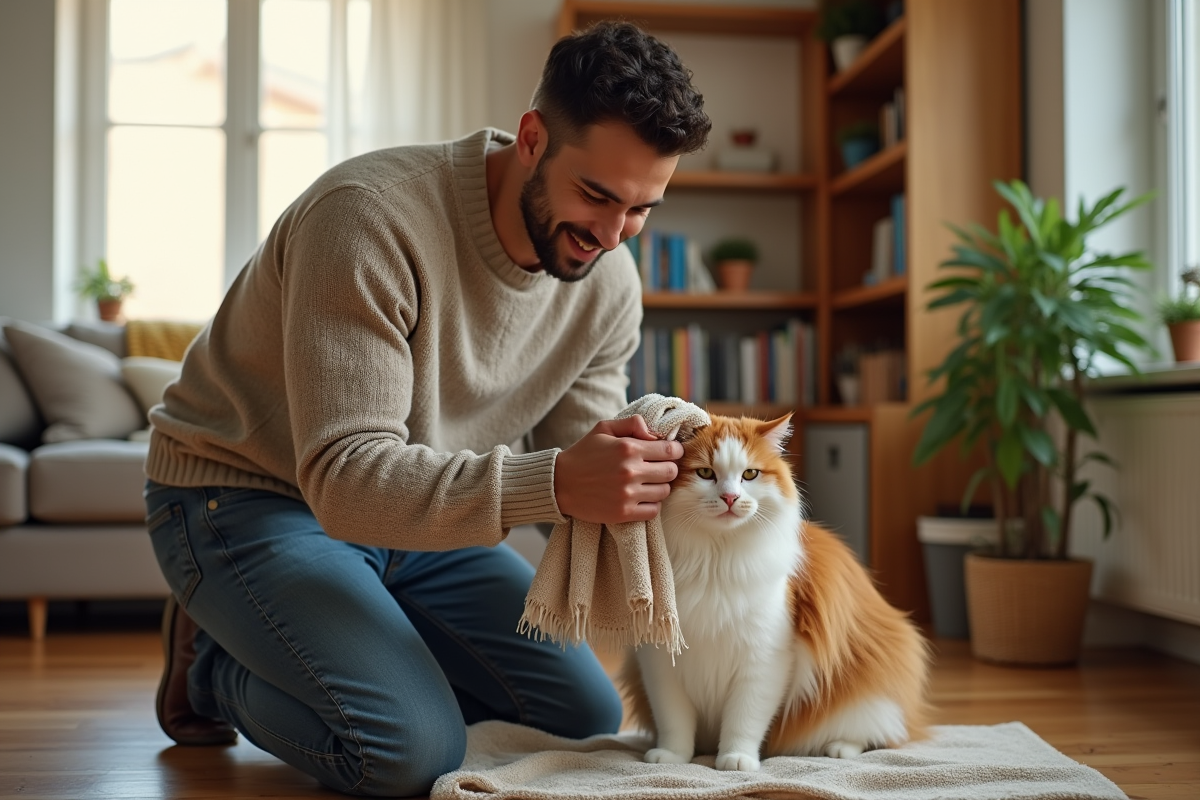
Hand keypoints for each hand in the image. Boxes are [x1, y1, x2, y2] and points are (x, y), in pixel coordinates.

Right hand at [554, 415, 682, 523]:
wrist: (559, 484)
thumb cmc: (583, 454)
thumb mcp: (603, 429)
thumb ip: (632, 424)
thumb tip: (655, 434)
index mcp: (628, 448)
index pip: (670, 451)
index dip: (674, 451)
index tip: (669, 453)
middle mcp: (630, 471)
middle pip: (671, 472)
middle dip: (668, 468)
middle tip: (658, 468)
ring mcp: (628, 494)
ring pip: (665, 492)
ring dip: (660, 486)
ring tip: (648, 483)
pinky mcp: (623, 513)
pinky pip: (653, 510)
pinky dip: (651, 504)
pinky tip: (641, 497)